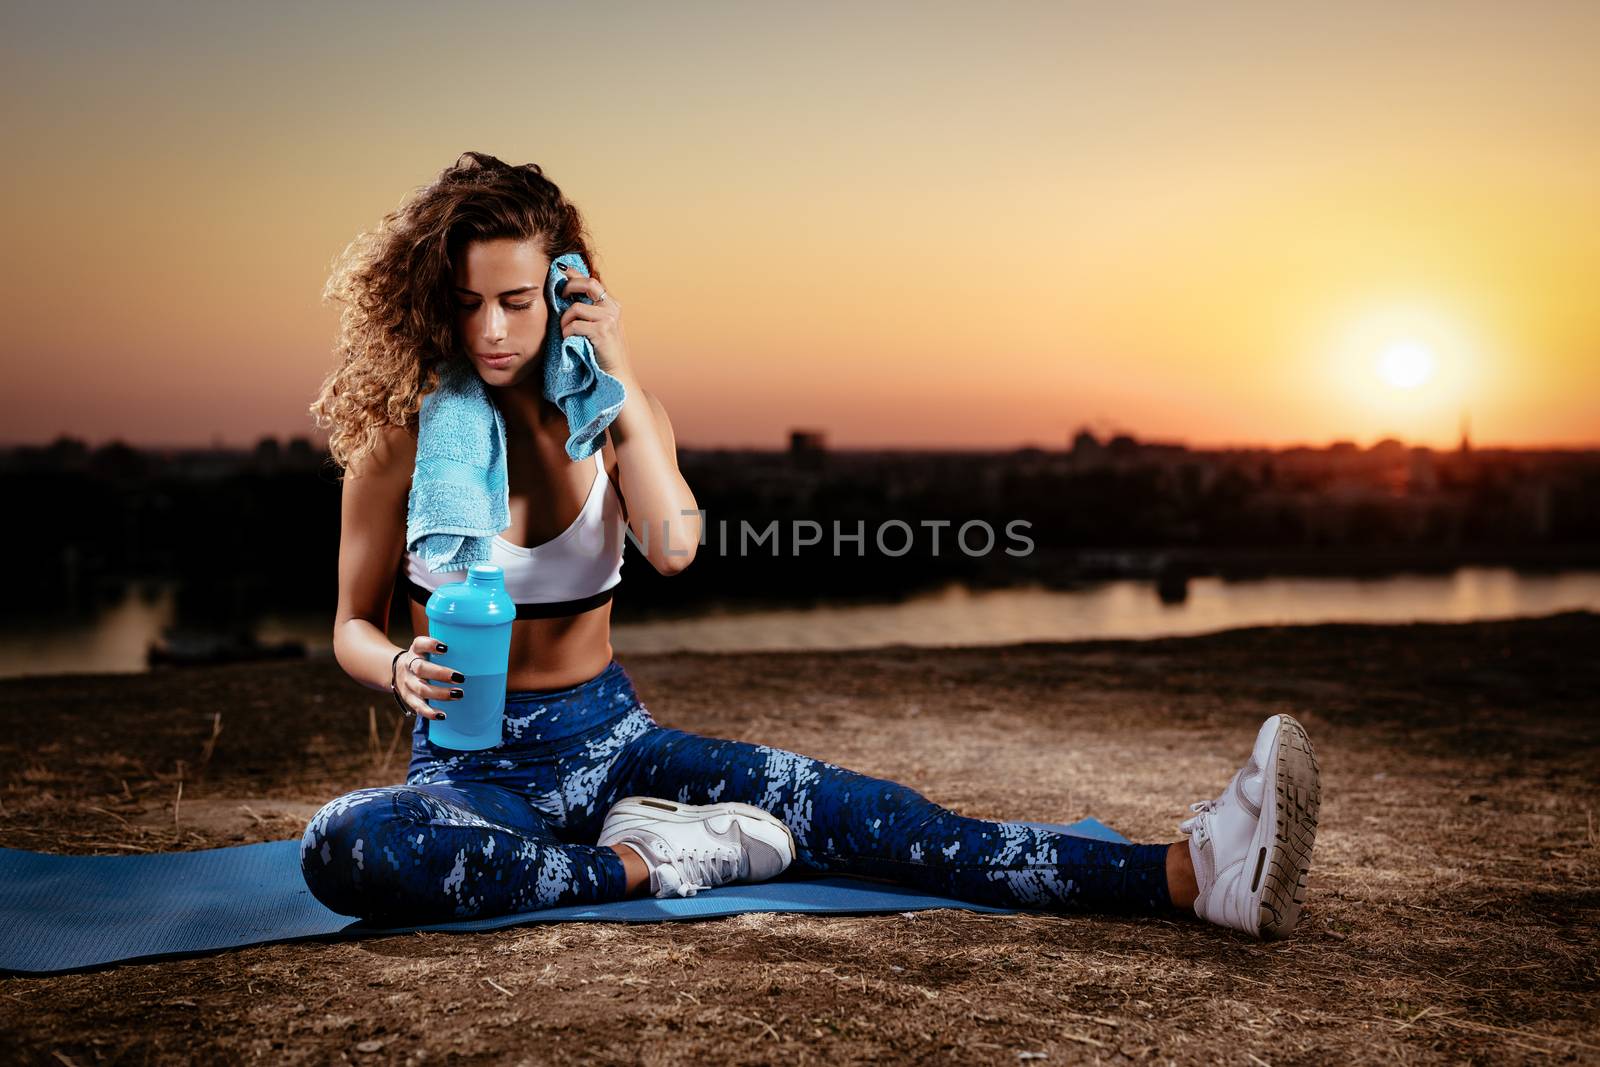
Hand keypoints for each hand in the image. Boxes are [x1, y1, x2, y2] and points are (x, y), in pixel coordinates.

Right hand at [395, 636, 463, 720]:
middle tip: (460, 677)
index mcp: (416, 650)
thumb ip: (446, 649)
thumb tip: (480, 650)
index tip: (446, 648)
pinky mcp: (408, 698)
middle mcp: (410, 666)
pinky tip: (443, 715)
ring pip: (421, 689)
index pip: (420, 644)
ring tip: (459, 694)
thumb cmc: (424, 659)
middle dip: (441, 674)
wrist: (396, 671)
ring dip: (440, 693)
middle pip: (421, 669)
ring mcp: (408, 683)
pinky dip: (430, 712)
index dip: (430, 645)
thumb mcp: (428, 649)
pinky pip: (418, 706)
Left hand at [557, 264, 633, 381]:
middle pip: (587, 283)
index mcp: (612, 304)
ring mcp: (609, 319)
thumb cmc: (603, 353)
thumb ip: (588, 310)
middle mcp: (613, 308)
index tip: (560, 270)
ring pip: (575, 308)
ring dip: (565, 321)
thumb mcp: (598, 326)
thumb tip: (566, 293)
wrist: (617, 376)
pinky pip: (574, 325)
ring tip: (566, 332)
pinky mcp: (602, 331)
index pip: (591, 280)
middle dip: (568, 286)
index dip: (574, 273)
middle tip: (559, 296)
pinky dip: (567, 333)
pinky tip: (569, 341)